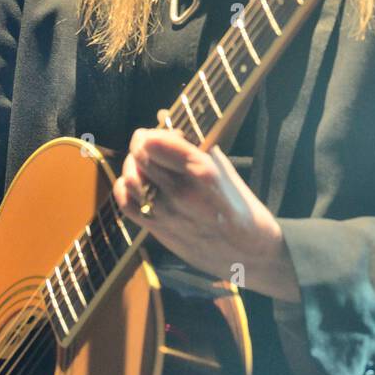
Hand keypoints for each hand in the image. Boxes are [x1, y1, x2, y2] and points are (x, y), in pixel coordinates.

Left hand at [113, 116, 299, 300]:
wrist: (248, 254)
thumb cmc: (241, 206)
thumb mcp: (225, 169)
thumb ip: (196, 146)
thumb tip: (165, 120)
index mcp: (202, 173)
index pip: (157, 143)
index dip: (152, 132)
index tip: (156, 130)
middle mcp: (180, 194)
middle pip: (141, 158)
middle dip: (141, 144)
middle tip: (148, 142)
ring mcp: (167, 214)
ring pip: (131, 179)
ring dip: (133, 165)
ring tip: (143, 162)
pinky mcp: (158, 231)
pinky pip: (126, 205)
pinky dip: (126, 188)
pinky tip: (136, 183)